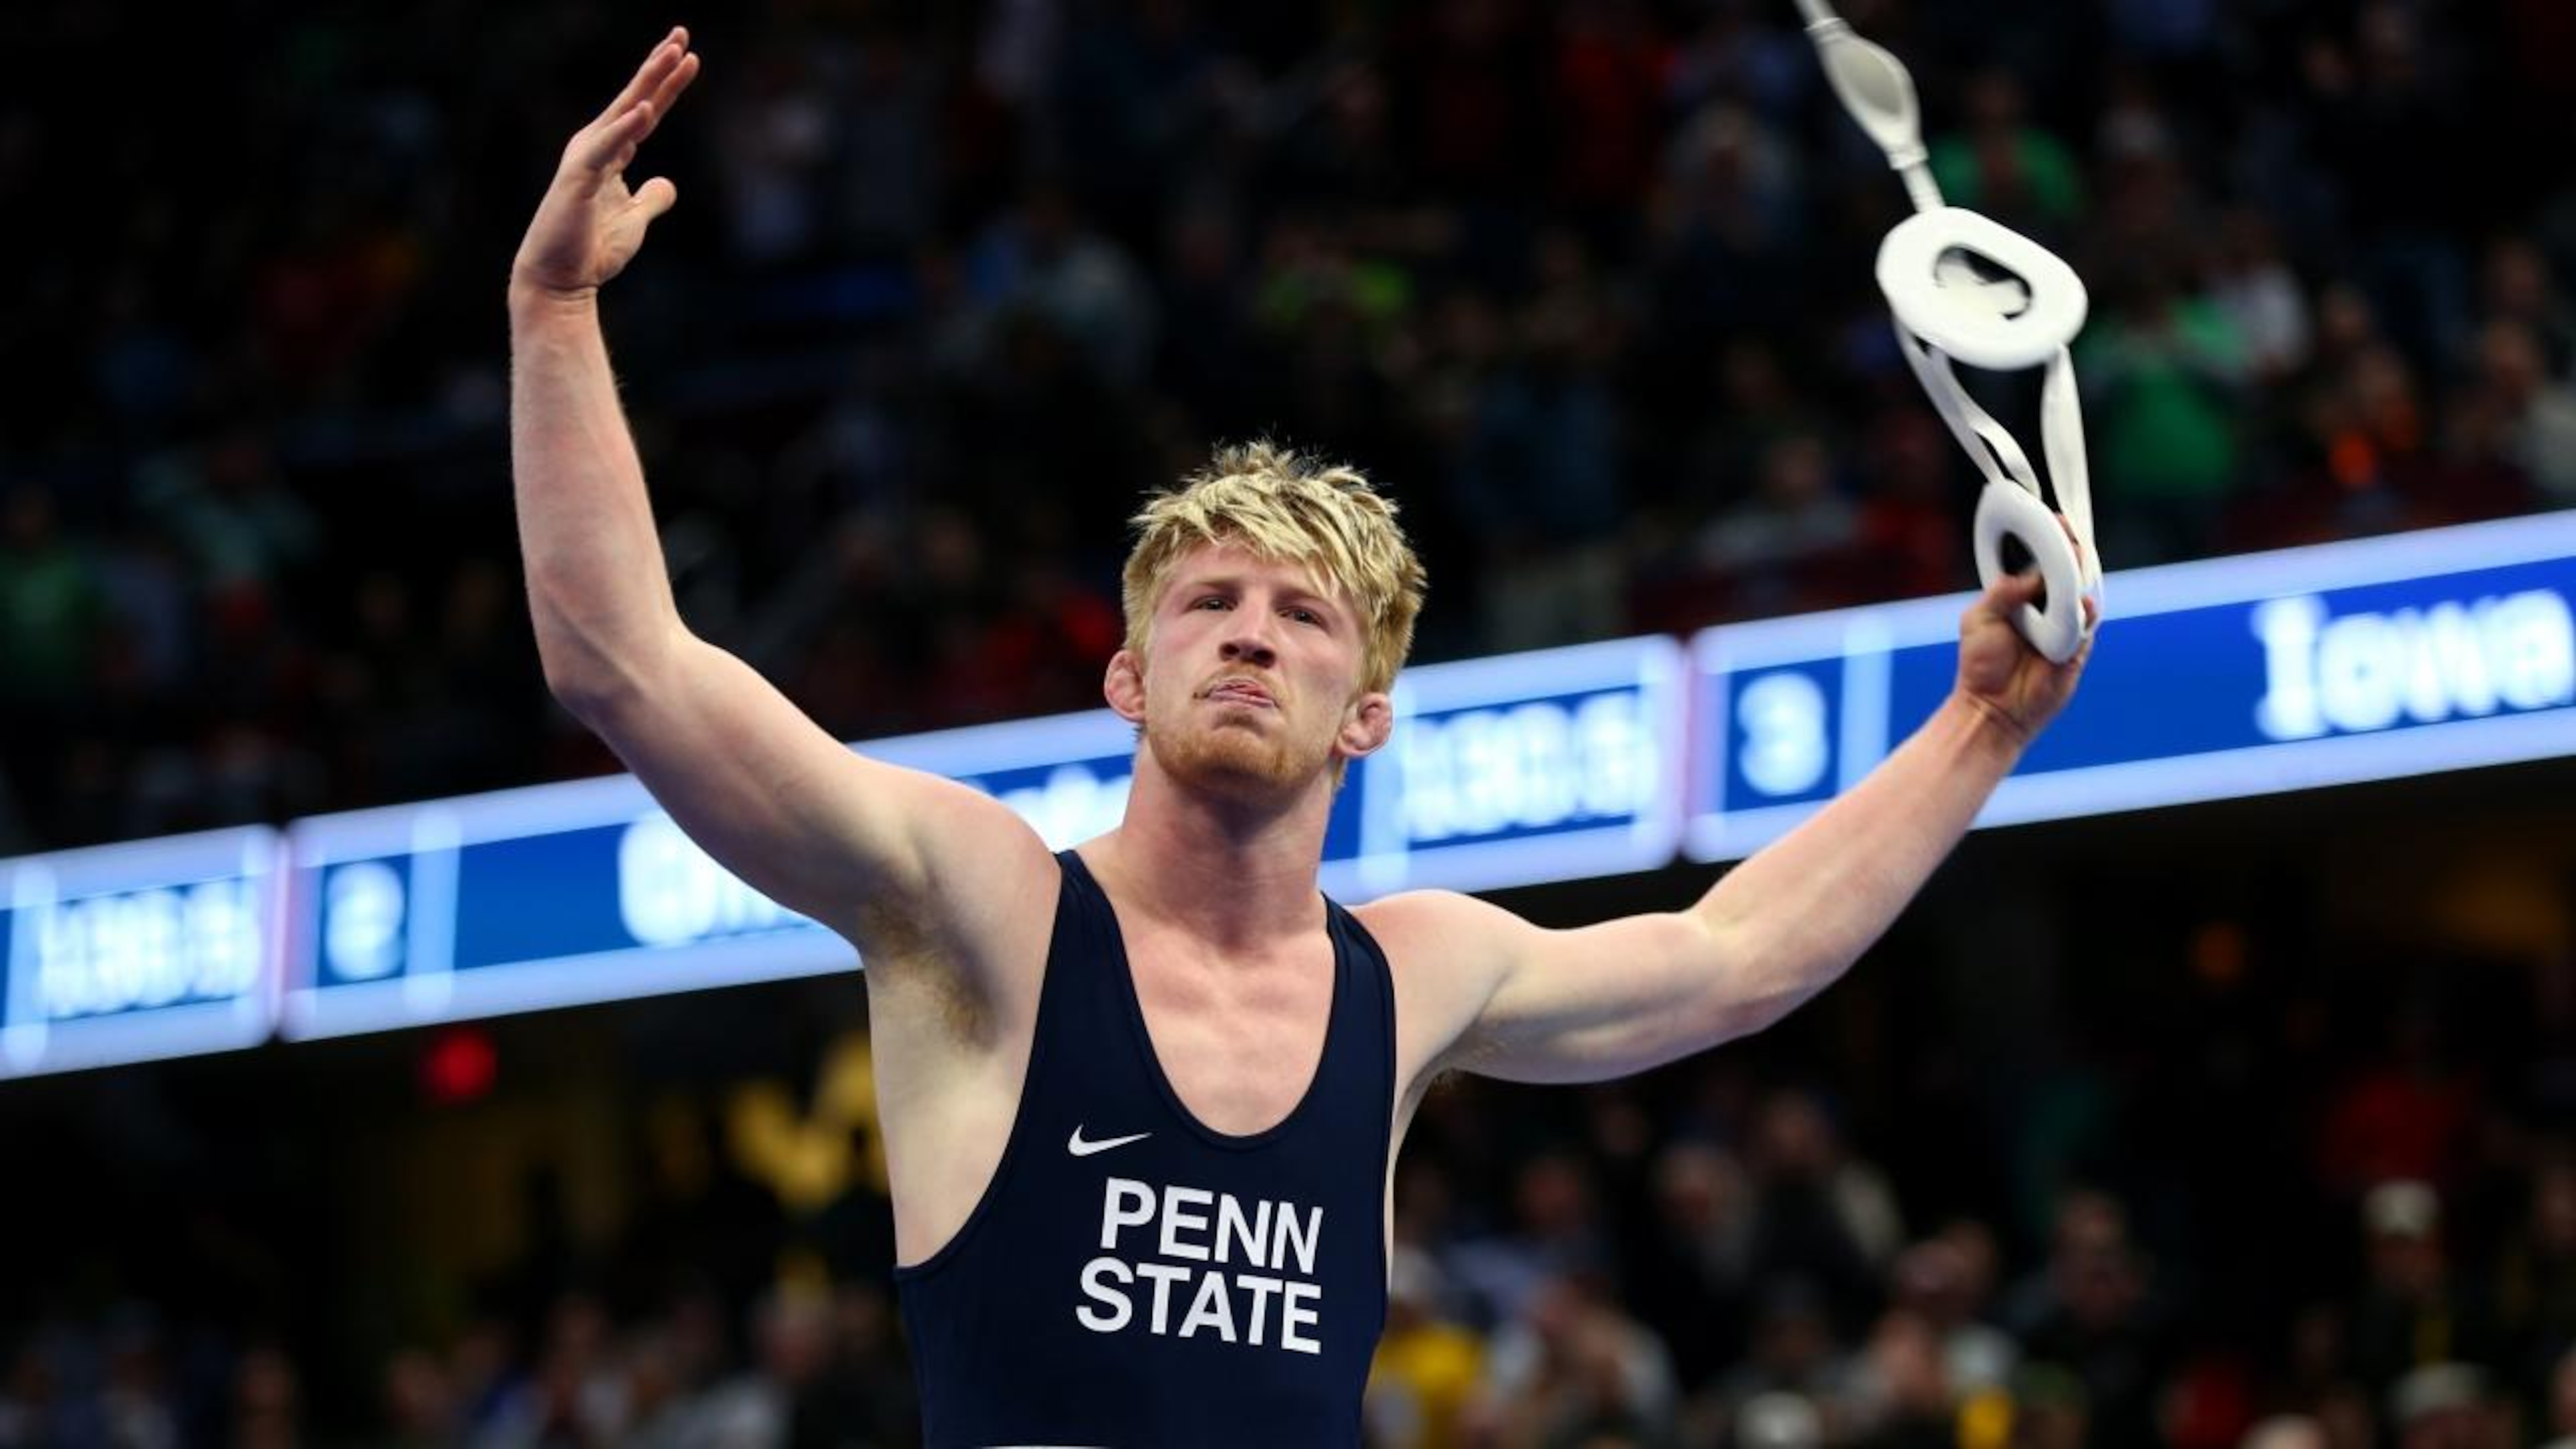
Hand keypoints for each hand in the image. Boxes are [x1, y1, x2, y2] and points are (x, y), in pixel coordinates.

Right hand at [511, 28, 700, 300]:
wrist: (561, 279)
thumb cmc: (592, 249)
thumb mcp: (634, 220)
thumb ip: (651, 199)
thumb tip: (667, 184)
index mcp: (611, 152)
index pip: (646, 110)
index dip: (667, 84)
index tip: (689, 56)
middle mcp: (596, 146)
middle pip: (636, 98)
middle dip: (659, 65)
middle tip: (682, 33)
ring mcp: (585, 159)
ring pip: (623, 112)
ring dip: (648, 82)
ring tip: (672, 53)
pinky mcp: (578, 178)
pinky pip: (605, 148)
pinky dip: (625, 128)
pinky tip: (646, 108)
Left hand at [1955, 529, 2093, 744]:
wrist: (1991, 707)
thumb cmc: (1980, 663)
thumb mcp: (1979, 619)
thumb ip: (2003, 593)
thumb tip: (2032, 576)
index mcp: (2023, 596)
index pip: (2043, 562)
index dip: (2050, 541)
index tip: (2054, 521)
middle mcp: (2047, 607)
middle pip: (2068, 572)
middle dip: (2072, 552)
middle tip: (2069, 535)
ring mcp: (2065, 626)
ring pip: (2082, 593)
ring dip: (2081, 576)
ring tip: (2075, 561)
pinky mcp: (2077, 648)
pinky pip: (2087, 625)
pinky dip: (2084, 612)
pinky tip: (2080, 603)